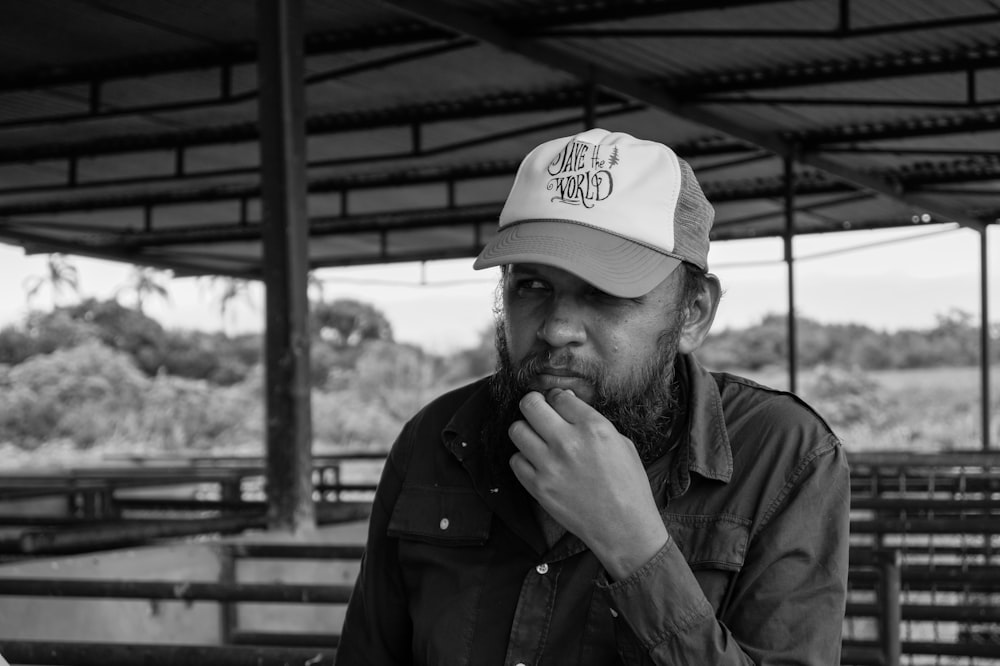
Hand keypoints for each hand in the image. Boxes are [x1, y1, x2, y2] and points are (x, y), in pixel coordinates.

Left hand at [509, 388, 668, 579]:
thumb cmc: (628, 485)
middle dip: (533, 404)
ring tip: (536, 438)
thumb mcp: (621, 443)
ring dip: (525, 430)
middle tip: (538, 412)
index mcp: (593, 427)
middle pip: (530, 405)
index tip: (558, 405)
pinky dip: (524, 459)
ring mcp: (550, 465)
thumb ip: (593, 420)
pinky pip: (515, 460)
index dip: (557, 398)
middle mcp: (568, 442)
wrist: (624, 527)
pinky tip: (537, 462)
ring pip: (516, 430)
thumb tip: (567, 403)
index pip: (558, 396)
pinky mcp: (538, 487)